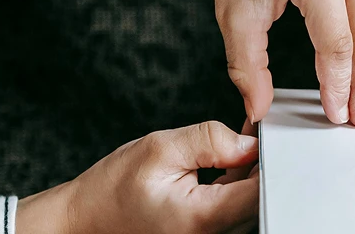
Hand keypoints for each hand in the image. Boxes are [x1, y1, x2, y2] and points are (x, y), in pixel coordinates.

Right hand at [16, 122, 258, 233]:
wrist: (85, 221)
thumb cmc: (114, 188)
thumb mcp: (160, 148)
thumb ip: (209, 140)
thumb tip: (249, 141)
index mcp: (202, 218)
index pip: (259, 192)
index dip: (269, 159)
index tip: (263, 134)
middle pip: (258, 201)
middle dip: (259, 165)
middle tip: (247, 133)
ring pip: (248, 206)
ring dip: (248, 175)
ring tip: (232, 147)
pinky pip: (233, 210)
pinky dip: (236, 185)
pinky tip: (224, 163)